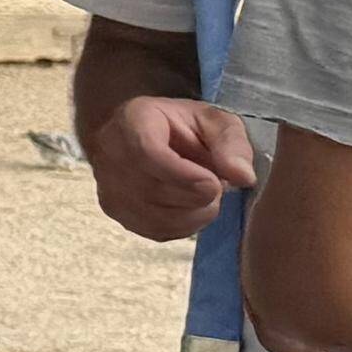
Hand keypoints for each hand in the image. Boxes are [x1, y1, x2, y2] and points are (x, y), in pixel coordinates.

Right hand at [89, 95, 259, 243]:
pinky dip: (183, 226)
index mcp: (131, 120)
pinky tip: (190, 208)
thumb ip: (232, 143)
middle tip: (218, 187)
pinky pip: (154, 230)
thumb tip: (243, 177)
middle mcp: (108, 154)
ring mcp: (108, 187)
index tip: (214, 182)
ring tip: (206, 197)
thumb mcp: (214, 121)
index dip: (182, 174)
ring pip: (154, 216)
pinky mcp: (115, 212)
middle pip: (152, 189)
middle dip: (196, 197)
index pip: (146, 152)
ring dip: (193, 214)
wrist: (146, 136)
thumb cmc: (182, 126)